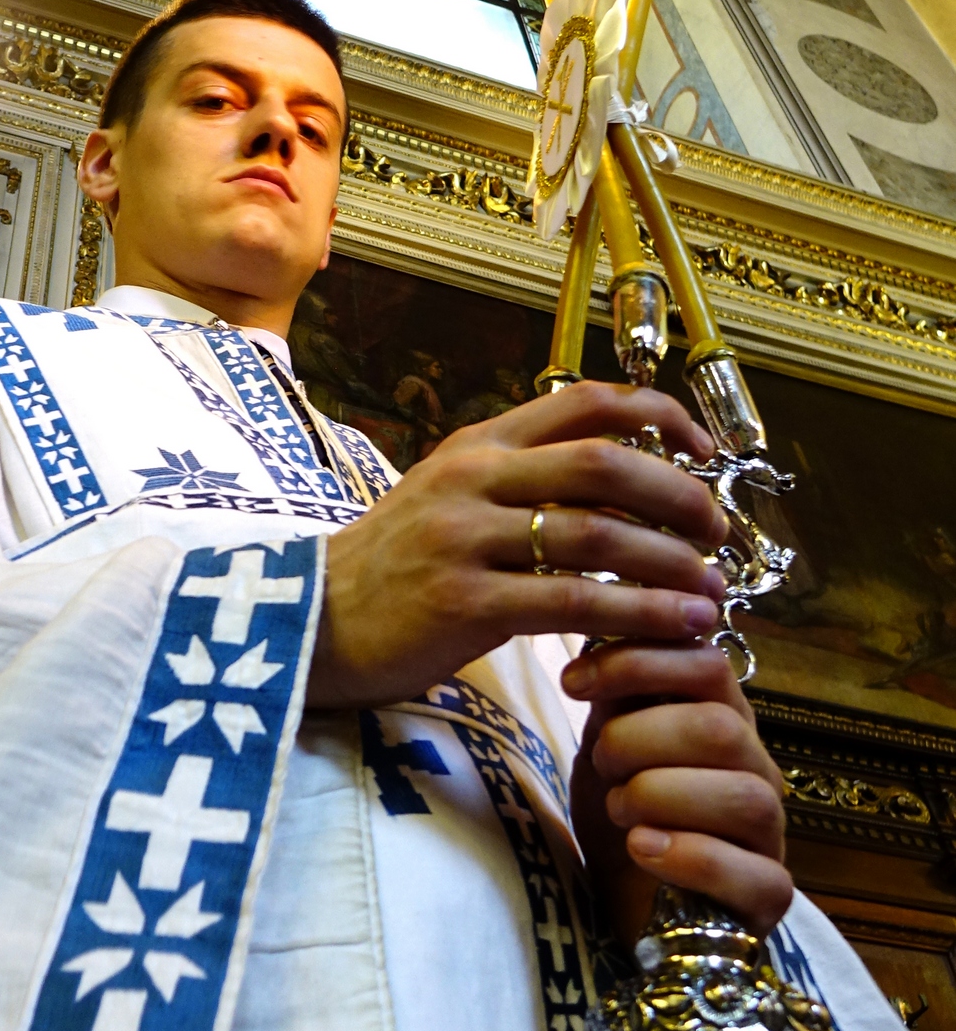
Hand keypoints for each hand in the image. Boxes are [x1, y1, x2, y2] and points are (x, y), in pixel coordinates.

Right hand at [309, 382, 727, 709]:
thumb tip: (619, 477)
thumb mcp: (450, 498)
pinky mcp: (464, 603)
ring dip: (671, 564)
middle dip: (680, 495)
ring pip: (597, 534)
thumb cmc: (393, 569)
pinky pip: (572, 603)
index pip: (585, 402)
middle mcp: (473, 478)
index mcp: (478, 445)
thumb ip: (522, 480)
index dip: (660, 416)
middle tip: (719, 530)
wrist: (311, 624)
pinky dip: (637, 615)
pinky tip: (674, 628)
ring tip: (712, 592)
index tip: (705, 450)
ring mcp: (465, 538)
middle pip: (604, 463)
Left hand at [565, 640, 790, 945]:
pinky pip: (751, 872)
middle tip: (600, 760)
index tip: (574, 681)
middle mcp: (756, 769)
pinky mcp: (769, 896)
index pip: (707, 663)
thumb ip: (618, 693)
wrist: (633, 905)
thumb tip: (602, 622)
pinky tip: (641, 848)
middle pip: (721, 728)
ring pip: (742, 795)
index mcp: (723, 720)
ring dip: (660, 796)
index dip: (639, 662)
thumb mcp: (611, 744)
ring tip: (618, 809)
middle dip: (641, 738)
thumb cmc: (626, 814)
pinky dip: (688, 856)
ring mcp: (770, 835)